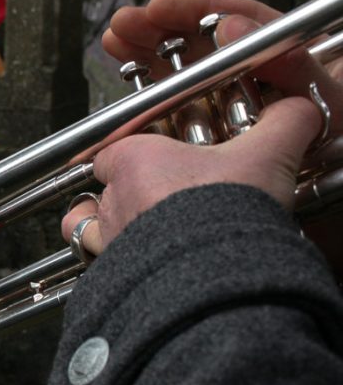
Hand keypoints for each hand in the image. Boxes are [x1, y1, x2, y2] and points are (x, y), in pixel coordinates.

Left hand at [63, 96, 319, 255]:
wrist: (217, 269)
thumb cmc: (229, 210)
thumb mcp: (268, 156)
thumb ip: (284, 124)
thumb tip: (299, 110)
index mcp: (135, 159)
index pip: (113, 150)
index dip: (132, 154)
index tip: (156, 160)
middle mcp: (113, 197)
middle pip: (104, 187)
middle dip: (127, 193)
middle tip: (160, 200)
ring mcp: (109, 237)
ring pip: (85, 225)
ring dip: (101, 226)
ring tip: (125, 230)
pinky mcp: (114, 273)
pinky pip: (93, 264)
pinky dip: (104, 261)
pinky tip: (121, 262)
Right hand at [103, 0, 342, 136]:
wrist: (309, 193)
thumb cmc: (330, 150)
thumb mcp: (323, 102)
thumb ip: (289, 62)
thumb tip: (230, 25)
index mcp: (279, 64)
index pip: (235, 22)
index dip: (194, 12)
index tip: (159, 9)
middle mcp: (245, 83)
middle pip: (197, 43)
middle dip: (156, 29)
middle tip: (123, 23)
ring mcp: (218, 112)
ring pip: (175, 73)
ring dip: (141, 56)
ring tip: (114, 41)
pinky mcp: (195, 143)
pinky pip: (165, 114)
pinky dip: (141, 97)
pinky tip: (123, 84)